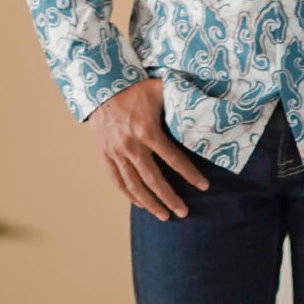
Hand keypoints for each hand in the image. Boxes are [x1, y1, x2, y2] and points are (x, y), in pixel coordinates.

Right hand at [88, 77, 207, 219]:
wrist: (99, 87)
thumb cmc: (134, 88)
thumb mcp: (159, 88)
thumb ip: (180, 97)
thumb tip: (203, 103)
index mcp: (147, 131)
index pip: (173, 159)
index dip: (190, 174)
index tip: (204, 186)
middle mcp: (131, 146)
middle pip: (153, 179)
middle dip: (170, 198)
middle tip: (184, 213)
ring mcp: (116, 153)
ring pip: (134, 185)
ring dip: (150, 203)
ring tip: (164, 216)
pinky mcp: (105, 155)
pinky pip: (117, 180)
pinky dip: (129, 194)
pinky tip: (141, 204)